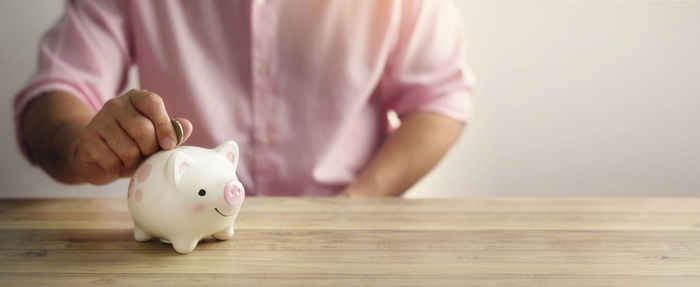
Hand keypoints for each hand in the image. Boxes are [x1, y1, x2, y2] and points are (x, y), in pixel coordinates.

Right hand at [70, 89, 192, 184]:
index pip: (152, 103)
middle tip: (145, 153)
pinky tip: (114, 162)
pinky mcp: (87, 138)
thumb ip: (172, 131)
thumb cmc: (133, 145)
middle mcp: (115, 104)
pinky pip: (112, 160)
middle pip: (143, 130)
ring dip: (133, 161)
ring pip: (128, 149)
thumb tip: (187, 126)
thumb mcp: (155, 137)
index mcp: (136, 98)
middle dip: (149, 149)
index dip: (164, 125)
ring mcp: (98, 120)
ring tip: (129, 158)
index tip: (169, 145)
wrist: (97, 156)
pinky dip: (118, 167)